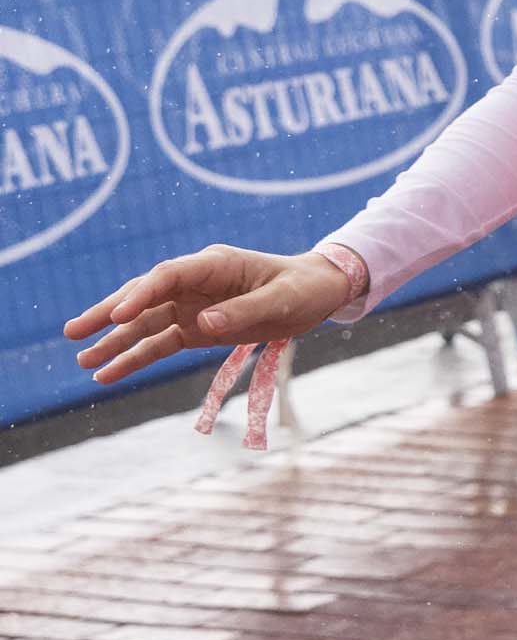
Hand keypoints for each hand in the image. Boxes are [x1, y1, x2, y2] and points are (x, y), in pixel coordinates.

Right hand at [66, 247, 353, 386]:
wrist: (318, 293)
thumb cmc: (304, 288)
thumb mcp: (283, 299)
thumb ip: (244, 311)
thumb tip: (203, 325)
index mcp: (214, 265)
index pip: (166, 276)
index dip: (140, 294)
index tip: (118, 315)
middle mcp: (195, 284)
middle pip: (142, 297)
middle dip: (108, 314)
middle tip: (73, 332)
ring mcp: (191, 307)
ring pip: (144, 324)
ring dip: (114, 342)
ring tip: (84, 361)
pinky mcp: (195, 329)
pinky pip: (159, 344)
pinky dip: (135, 359)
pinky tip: (108, 374)